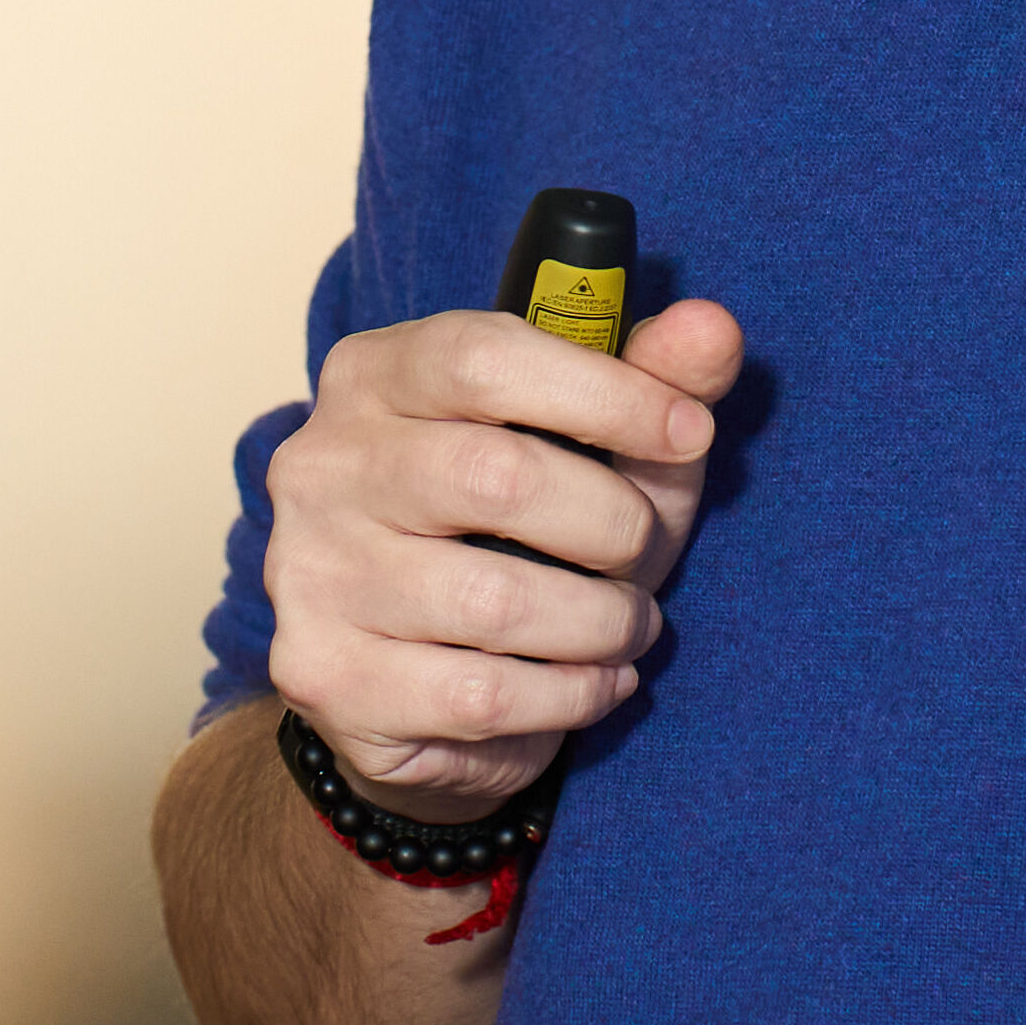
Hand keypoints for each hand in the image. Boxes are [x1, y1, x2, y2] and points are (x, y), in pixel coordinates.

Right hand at [255, 295, 741, 813]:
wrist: (412, 676)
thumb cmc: (517, 532)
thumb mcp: (597, 445)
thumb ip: (655, 379)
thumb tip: (713, 329)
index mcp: (376, 375)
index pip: (483, 357)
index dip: (605, 393)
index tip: (689, 431)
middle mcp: (324, 463)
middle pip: (497, 476)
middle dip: (613, 524)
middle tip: (642, 553)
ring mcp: (312, 573)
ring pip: (496, 601)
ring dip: (602, 622)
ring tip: (628, 624)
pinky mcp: (327, 677)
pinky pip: (482, 694)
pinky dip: (570, 695)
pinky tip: (594, 681)